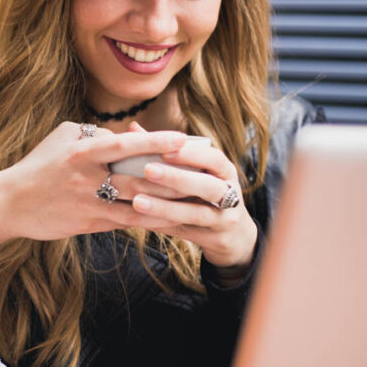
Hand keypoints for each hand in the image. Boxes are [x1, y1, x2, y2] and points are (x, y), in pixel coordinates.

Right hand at [0, 122, 190, 250]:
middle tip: (202, 172)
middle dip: (173, 174)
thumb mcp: (60, 137)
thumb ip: (91, 132)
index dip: (156, 141)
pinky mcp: (90, 223)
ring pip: (138, 202)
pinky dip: (150, 218)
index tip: (183, 139)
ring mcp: (90, 202)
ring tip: (194, 198)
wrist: (10, 204)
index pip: (125, 143)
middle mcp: (88, 176)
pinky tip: (171, 218)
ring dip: (168, 200)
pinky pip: (127, 221)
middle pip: (139, 176)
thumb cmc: (37, 166)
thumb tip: (118, 132)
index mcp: (81, 150)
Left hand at [125, 122, 258, 269]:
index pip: (214, 159)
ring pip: (197, 214)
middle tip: (148, 170)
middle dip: (178, 178)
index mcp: (225, 172)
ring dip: (166, 207)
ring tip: (137, 201)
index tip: (166, 149)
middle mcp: (230, 193)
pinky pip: (186, 232)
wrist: (233, 234)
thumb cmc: (205, 194)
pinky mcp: (215, 239)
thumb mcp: (196, 172)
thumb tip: (133, 127)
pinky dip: (164, 225)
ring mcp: (224, 219)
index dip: (192, 154)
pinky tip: (141, 220)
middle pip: (209, 186)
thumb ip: (165, 151)